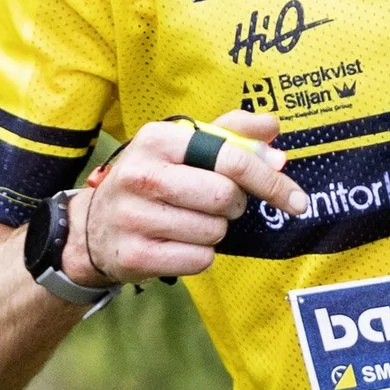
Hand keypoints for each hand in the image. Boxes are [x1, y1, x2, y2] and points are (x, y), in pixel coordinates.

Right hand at [71, 109, 309, 285]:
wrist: (94, 226)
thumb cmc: (153, 179)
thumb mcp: (184, 146)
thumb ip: (232, 132)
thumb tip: (273, 128)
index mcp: (157, 139)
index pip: (230, 158)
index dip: (269, 180)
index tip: (295, 199)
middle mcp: (141, 175)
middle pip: (226, 198)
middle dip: (234, 205)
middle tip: (217, 204)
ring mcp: (134, 217)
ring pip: (215, 232)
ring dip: (216, 231)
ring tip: (189, 221)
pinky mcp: (134, 255)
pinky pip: (200, 260)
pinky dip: (201, 255)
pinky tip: (178, 243)